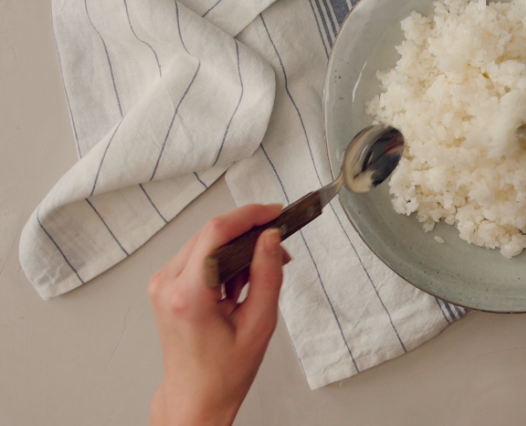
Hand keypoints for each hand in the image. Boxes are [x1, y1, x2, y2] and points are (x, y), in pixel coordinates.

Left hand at [147, 204, 289, 425]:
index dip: (249, 215)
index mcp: (188, 295)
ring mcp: (161, 284)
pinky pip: (198, 256)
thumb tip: (271, 237)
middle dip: (249, 234)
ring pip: (206, 242)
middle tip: (279, 249)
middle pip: (211, 233)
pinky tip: (239, 283)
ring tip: (260, 276)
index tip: (275, 213)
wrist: (195, 396)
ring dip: (237, 249)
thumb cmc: (223, 372)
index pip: (216, 232)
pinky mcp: (165, 285)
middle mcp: (167, 284)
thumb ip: (267, 275)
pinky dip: (224, 260)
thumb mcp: (259, 324)